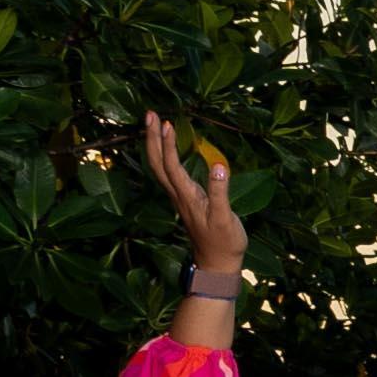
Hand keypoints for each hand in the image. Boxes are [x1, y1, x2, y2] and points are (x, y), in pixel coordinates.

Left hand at [133, 111, 248, 280]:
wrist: (217, 263)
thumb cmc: (224, 242)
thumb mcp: (225, 218)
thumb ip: (221, 192)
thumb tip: (219, 165)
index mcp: (187, 196)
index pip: (172, 166)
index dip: (168, 145)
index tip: (167, 123)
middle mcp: (177, 194)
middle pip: (157, 163)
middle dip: (151, 138)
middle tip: (150, 114)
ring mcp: (179, 197)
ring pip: (159, 167)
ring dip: (154, 145)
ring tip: (153, 124)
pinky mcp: (184, 199)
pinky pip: (167, 173)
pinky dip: (163, 156)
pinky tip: (167, 147)